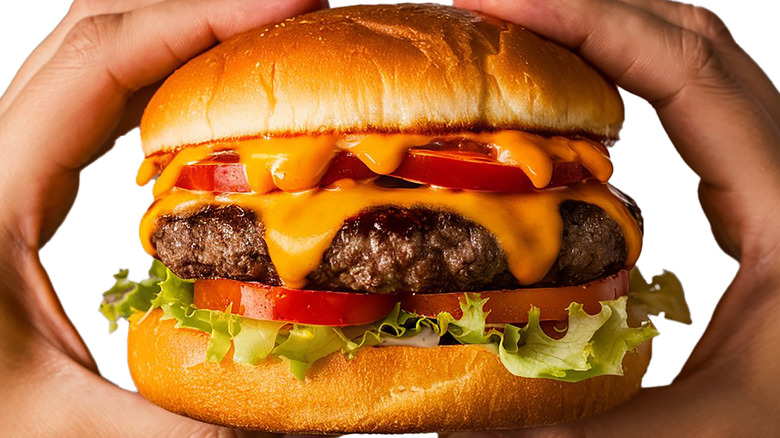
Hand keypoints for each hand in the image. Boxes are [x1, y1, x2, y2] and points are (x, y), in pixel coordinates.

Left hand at [0, 0, 322, 434]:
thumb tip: (290, 434)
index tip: (285, 7)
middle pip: (97, 31)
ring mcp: (10, 162)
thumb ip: (180, 428)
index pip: (101, 64)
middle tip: (292, 13)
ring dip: (182, 38)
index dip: (198, 20)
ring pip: (94, 57)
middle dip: (202, 9)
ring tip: (264, 45)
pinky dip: (162, 82)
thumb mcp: (59, 425)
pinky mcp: (27, 182)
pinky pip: (99, 102)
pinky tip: (209, 108)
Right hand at [451, 0, 779, 434]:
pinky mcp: (751, 193)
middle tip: (491, 15)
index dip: (590, 23)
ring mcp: (771, 175)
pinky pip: (688, 102)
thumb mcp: (698, 433)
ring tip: (518, 42)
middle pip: (691, 41)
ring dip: (604, 36)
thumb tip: (453, 420)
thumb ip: (572, 427)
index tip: (501, 8)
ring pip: (694, 63)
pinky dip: (623, 79)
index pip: (689, 74)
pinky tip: (569, 104)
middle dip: (584, 10)